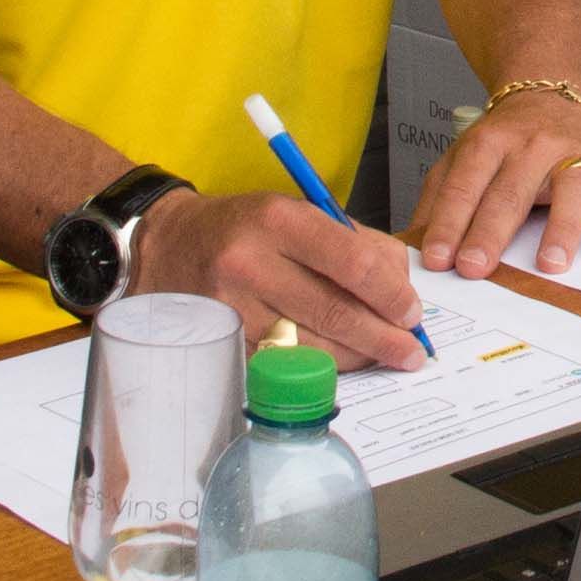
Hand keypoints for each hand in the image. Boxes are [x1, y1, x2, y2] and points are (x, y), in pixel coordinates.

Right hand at [129, 189, 426, 371]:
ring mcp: (233, 306)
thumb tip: (399, 286)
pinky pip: (283, 363)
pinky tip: (340, 363)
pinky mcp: (223, 340)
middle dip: (381, 336)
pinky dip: (319, 367)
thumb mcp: (297, 212)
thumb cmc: (245, 227)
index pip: (351, 260)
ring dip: (355, 357)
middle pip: (333, 310)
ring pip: (310, 345)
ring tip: (383, 357)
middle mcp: (252, 261)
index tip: (412, 311)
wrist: (168, 244)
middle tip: (411, 350)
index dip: (389, 292)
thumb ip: (353, 243)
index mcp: (279, 219)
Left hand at [412, 89, 580, 279]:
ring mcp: (577, 150)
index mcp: (490, 141)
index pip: (465, 184)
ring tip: (549, 264)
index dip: (449, 222)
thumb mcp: (463, 157)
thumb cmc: (507, 142)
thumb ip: (438, 197)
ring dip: (561, 227)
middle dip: (491, 231)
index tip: (438, 258)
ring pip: (572, 187)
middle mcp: (534, 143)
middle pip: (511, 190)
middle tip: (476, 267)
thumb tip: (412, 243)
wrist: (555, 97)